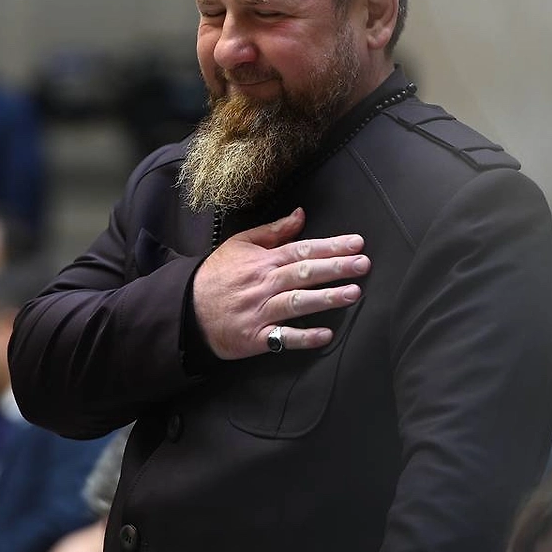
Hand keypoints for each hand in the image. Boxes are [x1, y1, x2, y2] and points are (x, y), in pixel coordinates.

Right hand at [192, 207, 368, 358]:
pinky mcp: (256, 337)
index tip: (357, 243)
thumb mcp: (241, 244)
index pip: (302, 249)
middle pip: (304, 273)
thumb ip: (274, 230)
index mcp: (263, 261)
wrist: (188, 309)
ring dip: (326, 298)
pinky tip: (326, 335)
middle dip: (335, 268)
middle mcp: (264, 284)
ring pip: (296, 302)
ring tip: (353, 293)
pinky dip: (304, 337)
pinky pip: (283, 338)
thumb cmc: (218, 275)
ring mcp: (260, 311)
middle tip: (363, 264)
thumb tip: (301, 214)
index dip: (331, 246)